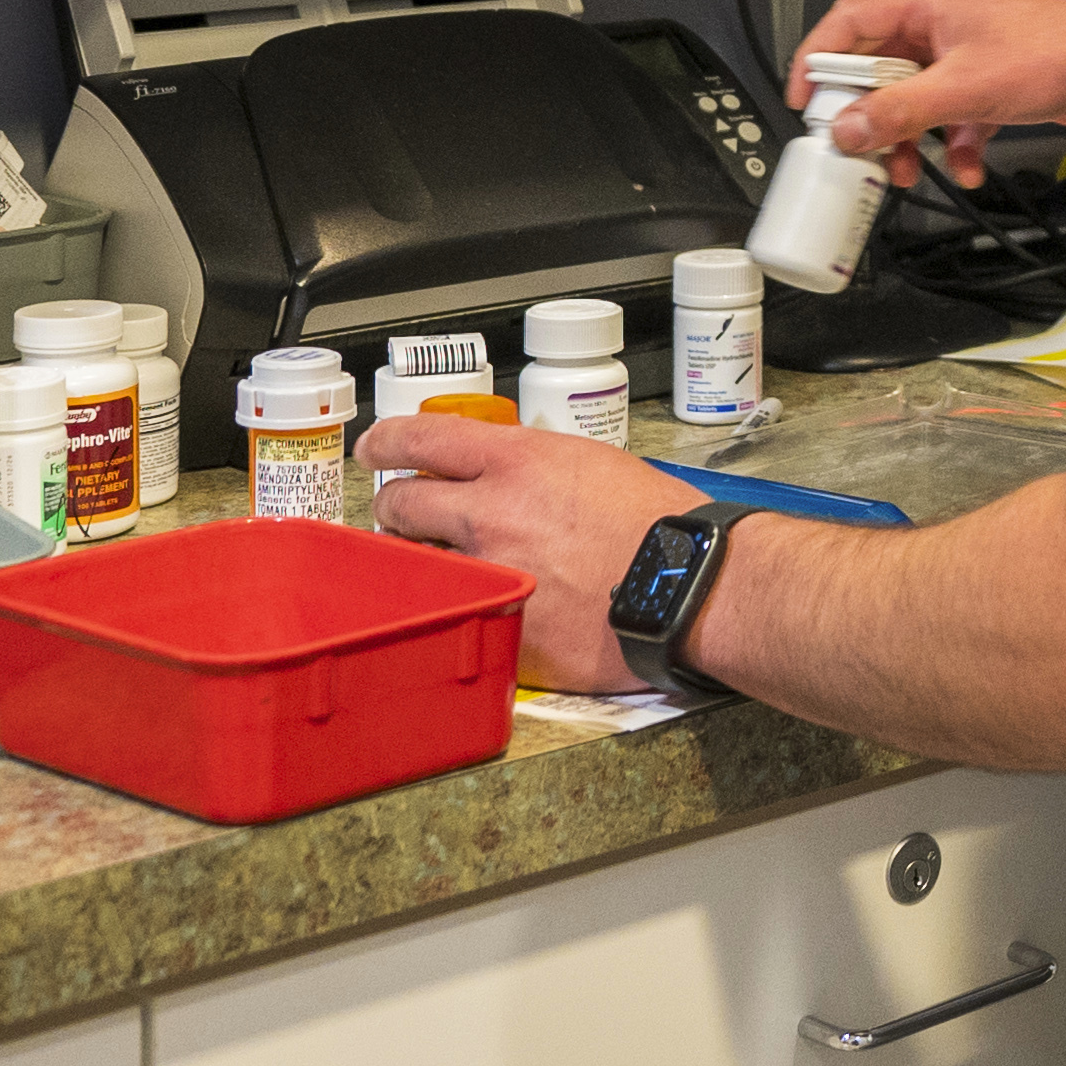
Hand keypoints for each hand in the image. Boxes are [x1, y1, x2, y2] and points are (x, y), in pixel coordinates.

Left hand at [359, 411, 702, 691]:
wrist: (691, 586)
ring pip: (416, 563)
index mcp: (517, 463)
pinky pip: (459, 611)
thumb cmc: (661, 524)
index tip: (374, 446)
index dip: (386, 440)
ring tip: (444, 563)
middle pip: (401, 503)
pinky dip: (465, 607)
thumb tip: (505, 473)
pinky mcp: (500, 626)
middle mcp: (491, 513)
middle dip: (395, 506)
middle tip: (404, 512)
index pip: (422, 439)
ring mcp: (490, 573)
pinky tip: (485, 607)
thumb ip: (536, 465)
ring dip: (422, 559)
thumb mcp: (594, 464)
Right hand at [798, 0, 1065, 179]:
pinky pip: (952, 112)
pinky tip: (965, 165)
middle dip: (868, 112)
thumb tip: (849, 128)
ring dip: (907, 135)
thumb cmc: (1059, 52)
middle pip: (880, 66)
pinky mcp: (993, 79)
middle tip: (857, 146)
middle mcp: (946, 20)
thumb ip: (899, 111)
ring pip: (915, 94)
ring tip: (905, 169)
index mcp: (930, 2)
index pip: (850, 21)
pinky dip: (951, 141)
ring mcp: (970, 50)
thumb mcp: (963, 90)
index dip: (818, 59)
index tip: (805, 102)